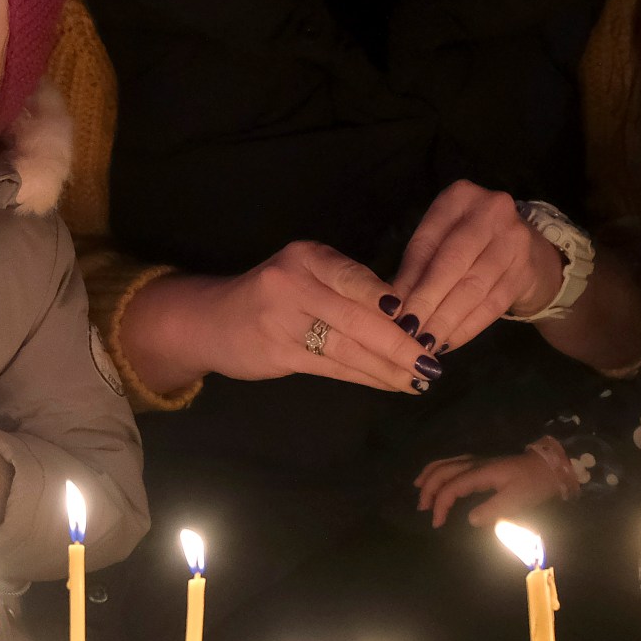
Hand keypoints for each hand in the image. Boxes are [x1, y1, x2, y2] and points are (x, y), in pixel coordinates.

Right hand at [122, 241, 435, 394]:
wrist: (209, 320)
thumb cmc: (271, 297)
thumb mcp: (306, 275)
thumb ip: (347, 288)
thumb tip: (408, 314)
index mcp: (308, 257)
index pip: (356, 279)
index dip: (391, 304)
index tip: (422, 322)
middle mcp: (293, 283)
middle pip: (357, 318)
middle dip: (400, 343)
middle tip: (431, 362)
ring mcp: (282, 320)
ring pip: (348, 347)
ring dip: (388, 367)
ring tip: (419, 379)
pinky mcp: (278, 352)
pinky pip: (333, 367)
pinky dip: (367, 377)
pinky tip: (391, 384)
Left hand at [390, 181, 568, 352]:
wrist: (529, 250)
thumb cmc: (470, 245)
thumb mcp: (441, 242)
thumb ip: (417, 268)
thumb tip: (390, 306)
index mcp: (459, 198)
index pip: (426, 244)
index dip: (407, 281)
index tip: (390, 312)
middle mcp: (490, 211)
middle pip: (451, 264)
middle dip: (426, 302)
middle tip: (406, 332)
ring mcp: (514, 240)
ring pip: (472, 289)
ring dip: (445, 321)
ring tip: (423, 344)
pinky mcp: (526, 270)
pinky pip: (492, 305)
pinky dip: (467, 327)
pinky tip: (448, 342)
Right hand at [414, 441, 572, 528]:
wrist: (550, 466)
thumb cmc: (533, 483)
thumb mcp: (517, 500)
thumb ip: (493, 510)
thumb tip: (470, 519)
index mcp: (480, 473)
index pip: (452, 488)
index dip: (441, 505)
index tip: (437, 524)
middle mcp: (475, 463)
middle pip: (443, 472)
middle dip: (429, 489)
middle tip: (422, 509)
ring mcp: (478, 460)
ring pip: (445, 463)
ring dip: (430, 476)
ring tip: (418, 488)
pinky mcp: (482, 462)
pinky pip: (453, 462)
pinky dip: (439, 469)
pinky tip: (437, 475)